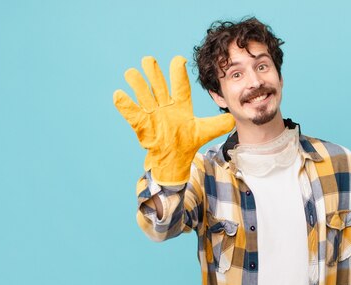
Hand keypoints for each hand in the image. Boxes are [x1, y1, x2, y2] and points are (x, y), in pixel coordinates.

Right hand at [113, 56, 234, 184]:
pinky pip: (132, 113)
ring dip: (137, 84)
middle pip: (158, 85)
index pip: (180, 86)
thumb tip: (232, 120)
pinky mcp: (141, 124)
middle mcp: (165, 105)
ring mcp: (152, 114)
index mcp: (180, 105)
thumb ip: (217, 125)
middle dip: (153, 72)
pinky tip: (119, 94)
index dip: (178, 72)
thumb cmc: (186, 143)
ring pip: (143, 95)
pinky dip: (125, 105)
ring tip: (131, 73)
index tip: (179, 59)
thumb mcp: (203, 132)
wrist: (173, 160)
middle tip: (148, 59)